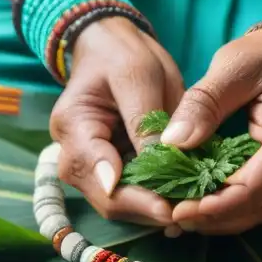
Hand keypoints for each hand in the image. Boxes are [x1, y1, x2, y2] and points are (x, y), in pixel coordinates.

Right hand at [49, 17, 183, 224]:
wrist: (111, 46)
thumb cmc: (124, 54)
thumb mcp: (140, 77)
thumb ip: (145, 121)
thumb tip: (154, 167)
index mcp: (73, 124)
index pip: (95, 172)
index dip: (131, 197)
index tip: (168, 210)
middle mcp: (72, 151)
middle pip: (104, 197)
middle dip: (145, 210)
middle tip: (187, 215)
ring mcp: (90, 162)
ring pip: (117, 202)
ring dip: (151, 209)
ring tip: (189, 211)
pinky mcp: (109, 167)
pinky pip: (128, 192)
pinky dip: (153, 198)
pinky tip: (181, 200)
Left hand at [162, 23, 261, 234]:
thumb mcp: (233, 65)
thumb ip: (203, 102)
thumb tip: (172, 142)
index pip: (256, 186)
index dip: (215, 204)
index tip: (177, 209)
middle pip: (259, 206)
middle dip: (214, 216)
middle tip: (171, 215)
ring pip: (261, 210)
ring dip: (221, 217)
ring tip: (181, 214)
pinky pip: (261, 200)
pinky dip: (231, 207)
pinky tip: (200, 204)